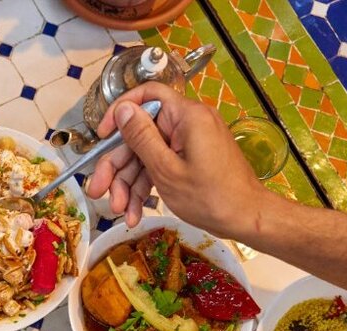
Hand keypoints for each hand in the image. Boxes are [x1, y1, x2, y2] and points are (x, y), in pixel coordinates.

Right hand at [86, 82, 264, 235]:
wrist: (247, 219)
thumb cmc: (212, 197)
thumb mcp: (167, 170)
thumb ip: (141, 137)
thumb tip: (123, 109)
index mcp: (186, 117)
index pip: (147, 95)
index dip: (119, 112)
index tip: (102, 135)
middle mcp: (188, 124)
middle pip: (140, 135)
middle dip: (118, 166)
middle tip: (99, 191)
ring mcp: (190, 143)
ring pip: (147, 155)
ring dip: (129, 184)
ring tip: (120, 212)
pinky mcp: (191, 159)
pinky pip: (161, 166)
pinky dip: (147, 187)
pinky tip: (134, 213)